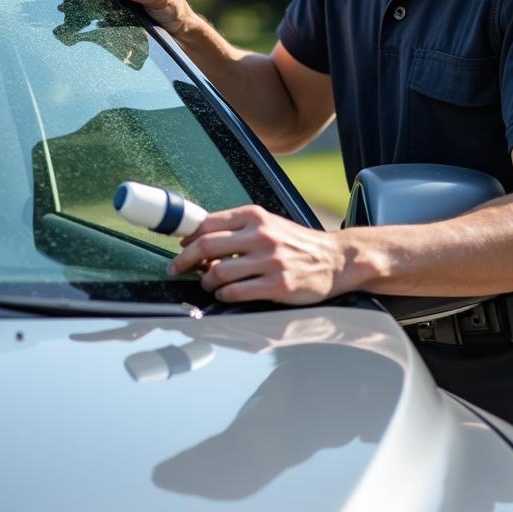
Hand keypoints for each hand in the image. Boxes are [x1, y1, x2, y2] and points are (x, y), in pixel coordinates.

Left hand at [170, 205, 350, 304]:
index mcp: (255, 216)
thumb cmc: (296, 243)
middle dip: (184, 261)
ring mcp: (270, 261)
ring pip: (218, 272)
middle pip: (206, 246)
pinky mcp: (278, 285)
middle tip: (176, 269)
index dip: (186, 238)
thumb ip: (237, 229)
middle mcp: (261, 235)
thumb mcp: (268, 224)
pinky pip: (236, 292)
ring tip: (208, 284)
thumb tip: (197, 239)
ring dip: (206, 282)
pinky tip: (225, 294)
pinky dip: (224, 295)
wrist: (336, 259)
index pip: (207, 223)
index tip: (179, 248)